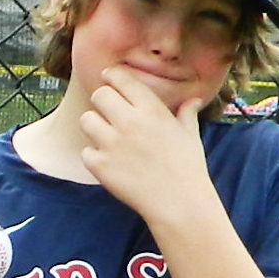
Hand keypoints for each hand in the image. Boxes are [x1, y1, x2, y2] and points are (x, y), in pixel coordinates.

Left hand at [78, 66, 208, 222]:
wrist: (177, 201)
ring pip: (86, 120)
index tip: (108, 77)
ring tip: (105, 137)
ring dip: (93, 126)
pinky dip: (93, 156)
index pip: (122, 79)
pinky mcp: (99, 165)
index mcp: (152, 109)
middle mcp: (130, 122)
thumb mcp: (190, 134)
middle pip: (99, 95)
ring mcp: (112, 143)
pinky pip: (85, 151)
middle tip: (107, 111)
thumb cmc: (187, 166)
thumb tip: (193, 99)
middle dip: (101, 101)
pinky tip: (108, 163)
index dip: (112, 76)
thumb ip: (186, 113)